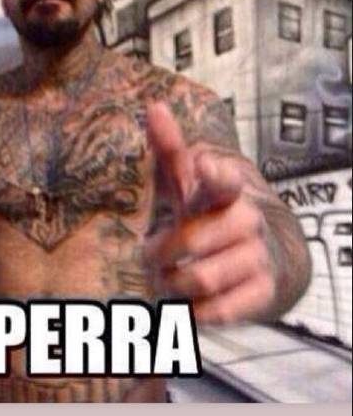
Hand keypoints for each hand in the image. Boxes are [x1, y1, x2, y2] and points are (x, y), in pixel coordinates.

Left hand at [144, 102, 275, 324]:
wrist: (258, 258)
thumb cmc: (205, 216)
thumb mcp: (184, 184)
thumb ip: (168, 149)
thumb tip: (155, 105)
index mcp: (226, 191)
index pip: (224, 180)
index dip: (215, 174)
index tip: (207, 167)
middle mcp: (246, 220)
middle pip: (189, 242)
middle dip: (160, 255)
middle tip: (153, 258)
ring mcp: (258, 256)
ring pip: (198, 279)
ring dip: (173, 284)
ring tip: (171, 279)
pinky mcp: (262, 291)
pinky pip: (218, 310)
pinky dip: (195, 310)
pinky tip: (192, 301)